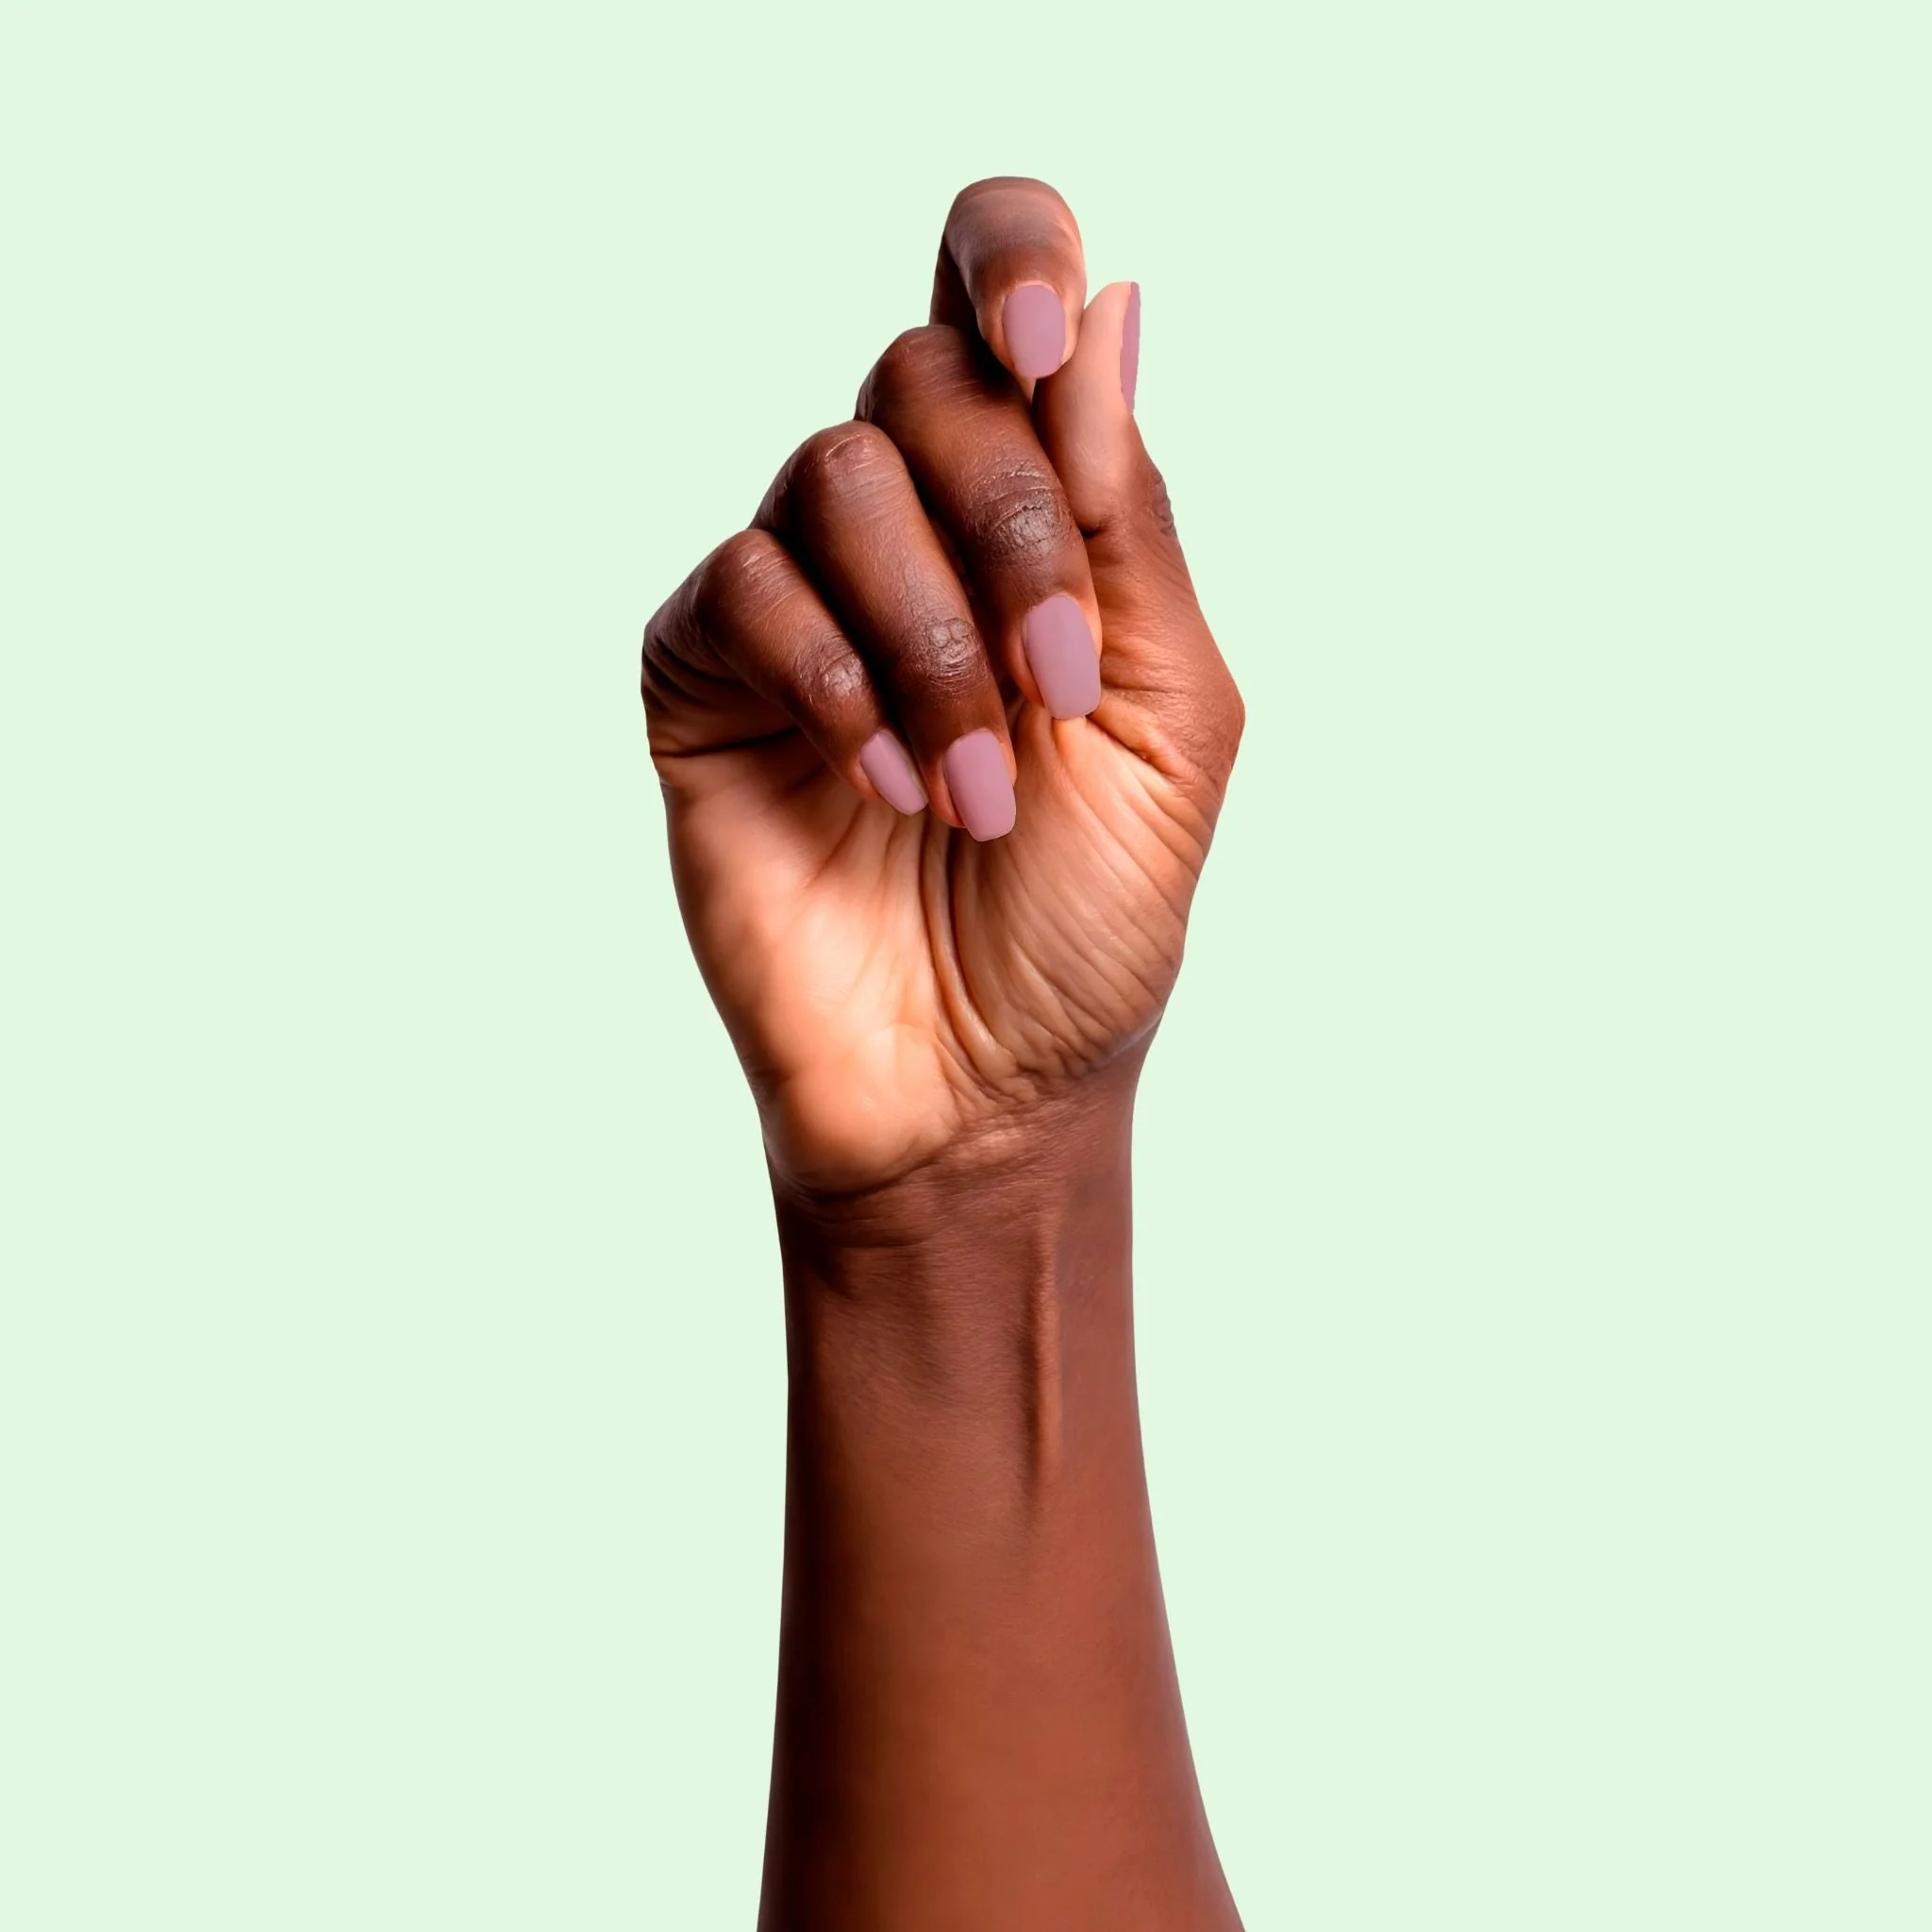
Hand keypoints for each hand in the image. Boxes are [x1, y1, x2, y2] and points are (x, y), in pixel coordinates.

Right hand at [642, 178, 1242, 1196]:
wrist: (982, 1090)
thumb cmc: (1087, 917)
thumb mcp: (1164, 717)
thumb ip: (1131, 524)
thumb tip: (1110, 306)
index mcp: (1036, 519)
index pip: (997, 294)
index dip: (1011, 257)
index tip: (1044, 350)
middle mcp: (912, 534)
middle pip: (922, 377)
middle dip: (1010, 528)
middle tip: (1054, 689)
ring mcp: (800, 600)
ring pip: (833, 476)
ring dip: (930, 639)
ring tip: (971, 793)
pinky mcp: (703, 677)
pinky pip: (742, 588)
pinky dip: (832, 676)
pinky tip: (883, 783)